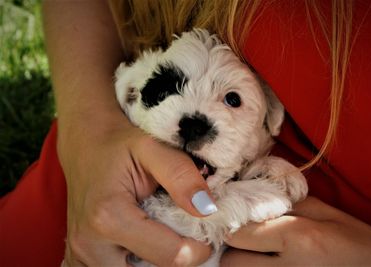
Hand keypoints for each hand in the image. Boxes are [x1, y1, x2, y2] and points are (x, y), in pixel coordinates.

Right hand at [59, 113, 212, 265]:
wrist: (85, 147)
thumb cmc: (118, 144)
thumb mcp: (152, 146)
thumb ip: (181, 175)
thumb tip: (207, 210)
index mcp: (108, 216)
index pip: (169, 256)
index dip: (198, 249)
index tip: (205, 232)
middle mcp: (89, 244)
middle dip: (174, 259)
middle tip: (183, 235)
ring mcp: (81, 256)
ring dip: (155, 263)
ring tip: (162, 236)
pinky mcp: (79, 259)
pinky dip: (137, 264)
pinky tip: (145, 244)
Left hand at [221, 197, 370, 265]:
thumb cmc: (354, 240)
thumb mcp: (324, 212)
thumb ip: (286, 204)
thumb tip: (253, 201)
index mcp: (297, 238)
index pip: (238, 233)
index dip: (233, 223)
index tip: (238, 217)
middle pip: (231, 261)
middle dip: (233, 247)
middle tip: (246, 237)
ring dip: (241, 262)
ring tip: (256, 252)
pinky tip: (265, 263)